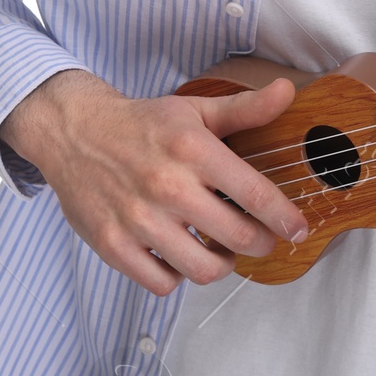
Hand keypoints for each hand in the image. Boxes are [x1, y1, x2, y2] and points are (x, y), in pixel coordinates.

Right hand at [0, 69, 308, 295]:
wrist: (76, 132)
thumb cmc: (142, 123)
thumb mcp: (195, 109)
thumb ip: (245, 108)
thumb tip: (286, 92)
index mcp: (193, 149)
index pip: (254, 193)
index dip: (284, 218)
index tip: (299, 229)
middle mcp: (168, 186)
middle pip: (236, 237)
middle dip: (260, 243)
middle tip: (262, 239)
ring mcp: (139, 219)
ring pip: (202, 268)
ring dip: (222, 264)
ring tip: (222, 250)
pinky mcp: (113, 245)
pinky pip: (162, 283)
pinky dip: (178, 276)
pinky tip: (180, 255)